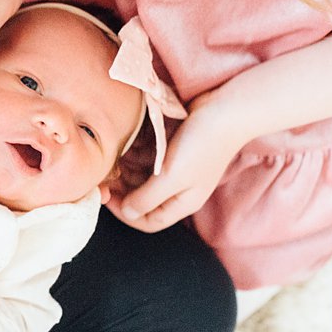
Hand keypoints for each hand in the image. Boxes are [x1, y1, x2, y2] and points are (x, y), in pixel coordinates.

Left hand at [105, 93, 249, 232]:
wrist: (226, 110)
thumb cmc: (201, 146)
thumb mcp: (172, 177)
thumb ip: (147, 198)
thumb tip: (127, 212)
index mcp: (182, 203)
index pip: (148, 221)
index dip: (124, 213)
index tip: (105, 195)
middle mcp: (180, 190)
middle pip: (144, 199)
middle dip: (123, 189)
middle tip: (105, 174)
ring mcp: (178, 170)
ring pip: (144, 178)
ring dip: (127, 170)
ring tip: (115, 157)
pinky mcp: (175, 151)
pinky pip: (150, 159)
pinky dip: (138, 154)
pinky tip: (128, 144)